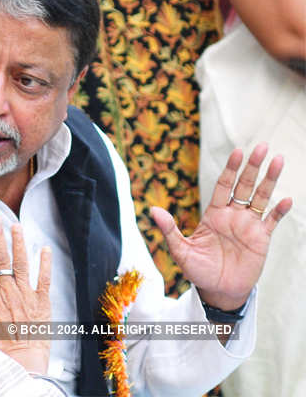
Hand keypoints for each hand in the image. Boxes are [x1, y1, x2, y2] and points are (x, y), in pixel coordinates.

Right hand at [0, 216, 51, 373]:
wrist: (21, 364)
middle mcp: (8, 294)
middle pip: (2, 261)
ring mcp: (26, 297)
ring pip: (22, 265)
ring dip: (19, 244)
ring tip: (16, 226)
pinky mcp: (42, 303)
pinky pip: (44, 280)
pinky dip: (45, 264)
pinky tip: (45, 249)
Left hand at [151, 143, 291, 309]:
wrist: (217, 291)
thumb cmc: (197, 270)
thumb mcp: (180, 250)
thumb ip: (169, 229)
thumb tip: (152, 210)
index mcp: (213, 214)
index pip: (224, 185)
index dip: (230, 169)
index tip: (238, 151)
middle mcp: (232, 215)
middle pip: (244, 185)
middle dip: (252, 167)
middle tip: (263, 147)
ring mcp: (248, 226)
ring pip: (261, 197)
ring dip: (270, 180)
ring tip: (279, 160)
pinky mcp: (261, 239)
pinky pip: (272, 221)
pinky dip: (279, 211)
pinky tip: (287, 199)